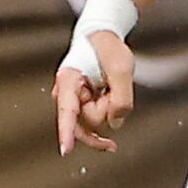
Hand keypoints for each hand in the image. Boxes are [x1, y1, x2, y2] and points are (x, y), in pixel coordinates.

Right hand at [55, 29, 134, 153]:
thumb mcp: (122, 67)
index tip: (66, 150)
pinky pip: (95, 118)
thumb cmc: (107, 46)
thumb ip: (121, 97)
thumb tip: (115, 123)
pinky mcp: (82, 104)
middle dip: (105, 109)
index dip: (67, 133)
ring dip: (108, 107)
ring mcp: (74, 101)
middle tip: (113, 90)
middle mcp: (67, 94)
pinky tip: (112, 104)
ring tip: (111, 87)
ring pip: (93, 122)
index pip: (68, 112)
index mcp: (69, 80)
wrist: (102, 37)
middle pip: (86, 121)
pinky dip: (107, 111)